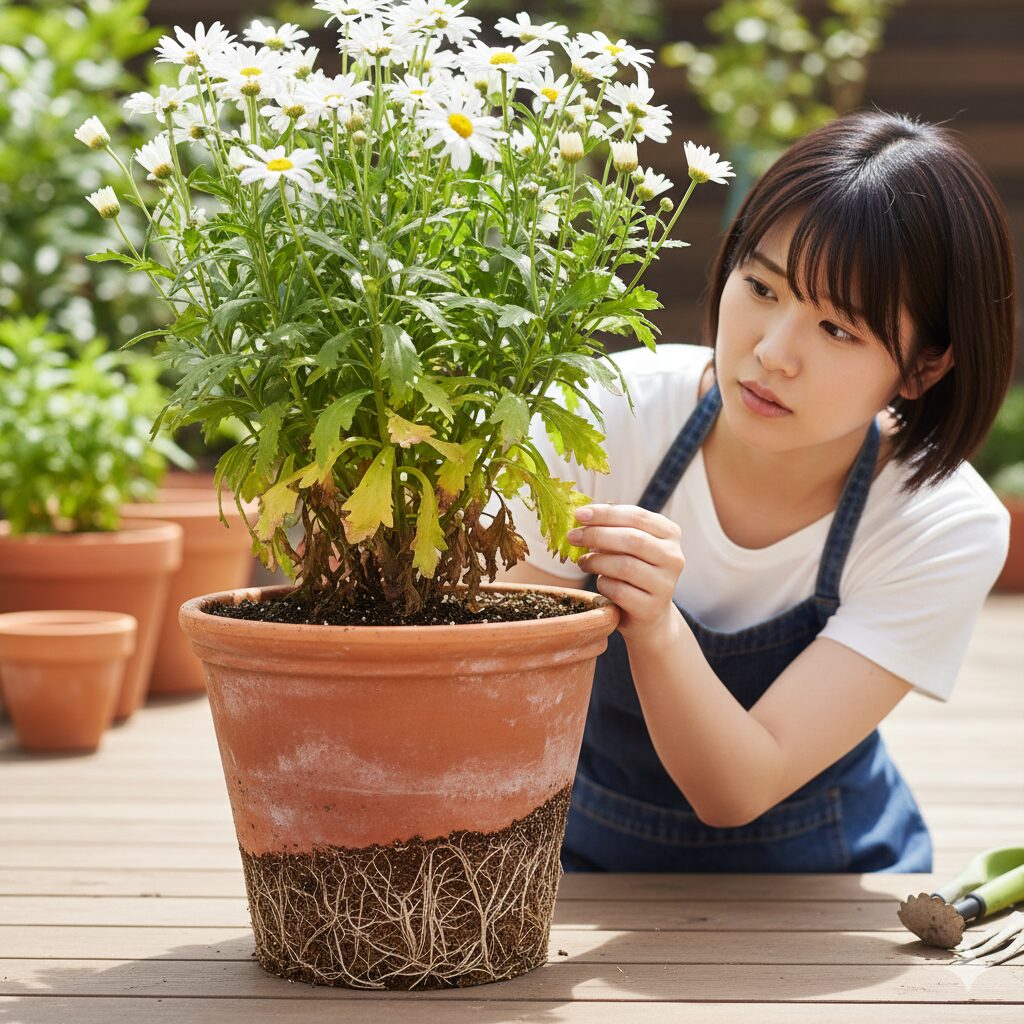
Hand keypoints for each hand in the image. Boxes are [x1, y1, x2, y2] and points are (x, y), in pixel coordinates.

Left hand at [567, 503, 685, 643]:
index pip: (637, 516)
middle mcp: (674, 557)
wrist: (649, 615)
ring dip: (596, 561)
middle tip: (573, 536)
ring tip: (583, 562)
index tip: (579, 514)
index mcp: (670, 534)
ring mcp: (665, 584)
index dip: (605, 513)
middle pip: (632, 539)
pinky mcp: (651, 608)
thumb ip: (613, 528)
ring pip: (625, 566)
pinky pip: (618, 590)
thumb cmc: (634, 571)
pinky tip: (599, 582)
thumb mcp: (628, 545)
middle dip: (597, 535)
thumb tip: (582, 515)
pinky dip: (602, 584)